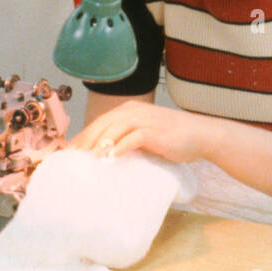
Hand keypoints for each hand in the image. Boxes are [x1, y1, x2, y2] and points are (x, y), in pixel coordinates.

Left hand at [69, 100, 207, 161]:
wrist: (200, 134)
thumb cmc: (173, 137)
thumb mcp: (146, 132)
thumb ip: (128, 136)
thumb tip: (106, 153)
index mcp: (130, 109)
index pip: (100, 122)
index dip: (84, 136)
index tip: (70, 151)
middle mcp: (134, 111)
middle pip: (102, 125)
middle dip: (84, 141)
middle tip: (71, 158)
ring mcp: (144, 119)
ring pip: (112, 130)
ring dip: (97, 145)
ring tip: (86, 160)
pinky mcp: (153, 131)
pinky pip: (131, 139)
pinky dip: (118, 148)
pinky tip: (110, 159)